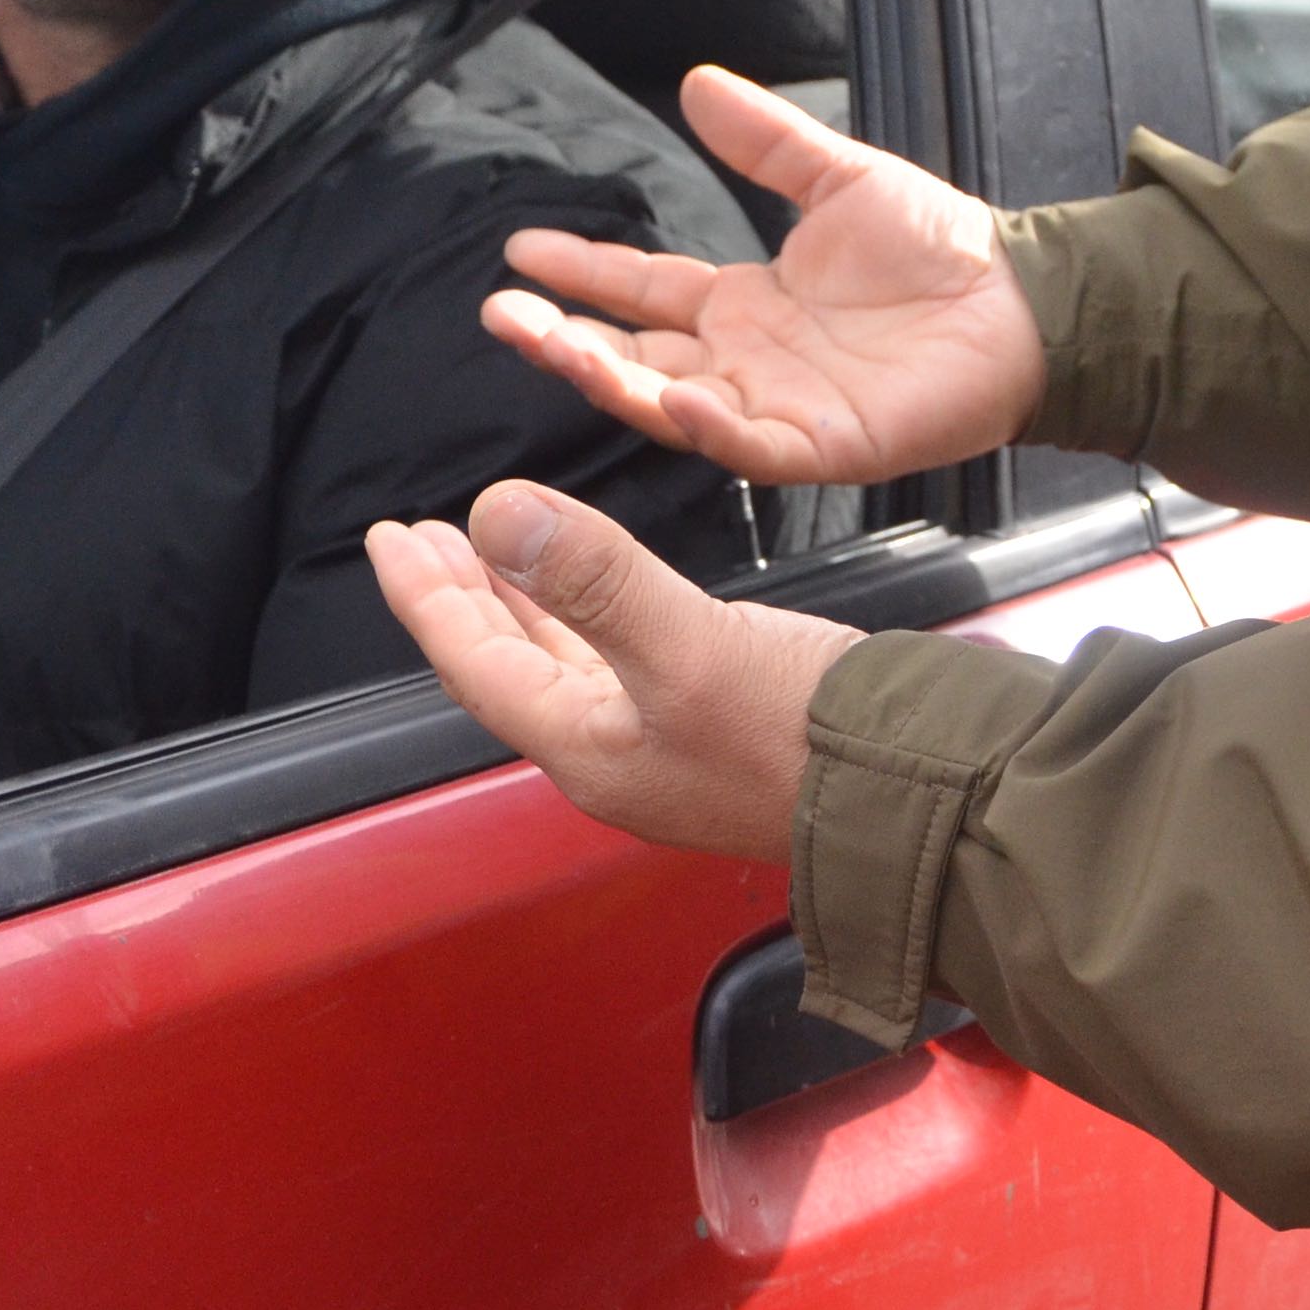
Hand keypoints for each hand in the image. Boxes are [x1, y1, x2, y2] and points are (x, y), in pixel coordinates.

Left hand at [368, 481, 857, 857]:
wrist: (920, 797)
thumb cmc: (814, 743)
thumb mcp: (691, 647)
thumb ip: (594, 579)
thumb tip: (497, 512)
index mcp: (590, 748)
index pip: (475, 663)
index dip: (425, 597)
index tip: (389, 536)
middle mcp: (615, 754)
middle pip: (506, 666)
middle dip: (461, 596)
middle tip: (421, 539)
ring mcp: (662, 745)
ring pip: (560, 664)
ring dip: (518, 603)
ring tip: (489, 550)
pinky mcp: (710, 725)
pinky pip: (614, 663)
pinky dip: (583, 616)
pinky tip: (594, 591)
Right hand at [483, 66, 1046, 485]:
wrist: (1021, 301)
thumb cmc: (939, 249)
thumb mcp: (838, 178)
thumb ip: (765, 140)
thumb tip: (696, 82)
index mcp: (741, 304)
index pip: (639, 291)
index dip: (581, 273)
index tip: (519, 251)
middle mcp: (743, 363)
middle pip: (632, 357)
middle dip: (561, 340)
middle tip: (501, 316)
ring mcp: (776, 409)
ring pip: (671, 406)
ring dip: (610, 380)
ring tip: (552, 346)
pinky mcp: (822, 445)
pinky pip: (750, 445)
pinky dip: (709, 427)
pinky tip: (672, 397)